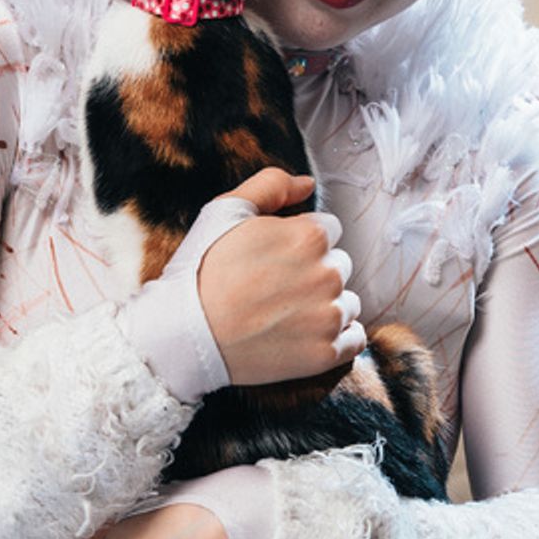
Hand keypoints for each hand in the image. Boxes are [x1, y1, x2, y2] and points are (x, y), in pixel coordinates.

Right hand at [197, 168, 364, 384]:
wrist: (184, 333)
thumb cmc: (201, 269)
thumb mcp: (226, 210)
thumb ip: (271, 185)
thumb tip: (308, 184)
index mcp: (310, 236)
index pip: (329, 231)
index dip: (300, 242)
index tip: (275, 259)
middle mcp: (328, 275)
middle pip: (339, 266)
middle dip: (314, 272)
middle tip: (275, 287)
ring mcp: (328, 317)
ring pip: (348, 302)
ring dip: (326, 305)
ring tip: (284, 313)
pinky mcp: (325, 354)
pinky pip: (354, 340)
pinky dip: (336, 338)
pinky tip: (304, 335)